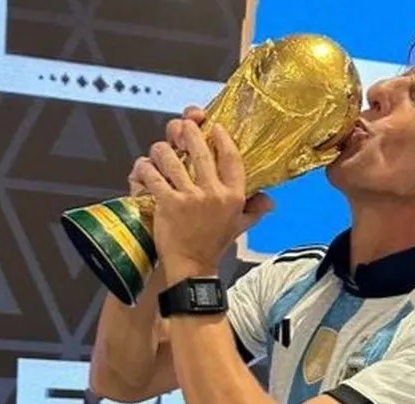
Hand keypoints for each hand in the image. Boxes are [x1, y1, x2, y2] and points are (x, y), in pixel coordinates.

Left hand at [129, 108, 272, 273]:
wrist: (192, 265)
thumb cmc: (214, 243)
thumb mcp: (239, 225)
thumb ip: (255, 210)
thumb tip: (271, 201)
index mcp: (233, 195)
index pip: (231, 157)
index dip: (222, 138)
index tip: (213, 126)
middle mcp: (214, 193)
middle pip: (199, 150)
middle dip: (187, 131)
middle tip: (181, 126)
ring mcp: (190, 197)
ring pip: (170, 158)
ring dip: (160, 149)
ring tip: (158, 150)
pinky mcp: (168, 203)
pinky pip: (153, 176)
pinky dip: (144, 168)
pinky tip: (143, 168)